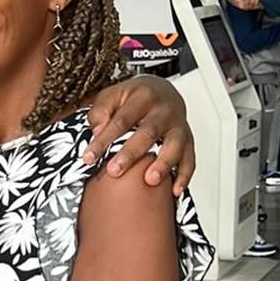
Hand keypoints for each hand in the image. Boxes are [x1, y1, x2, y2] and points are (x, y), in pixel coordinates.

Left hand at [85, 74, 196, 195]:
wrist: (163, 90)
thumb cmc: (134, 97)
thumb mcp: (112, 95)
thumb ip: (101, 112)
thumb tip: (97, 132)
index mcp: (143, 97)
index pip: (121, 120)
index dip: (104, 140)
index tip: (89, 158)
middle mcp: (163, 110)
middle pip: (148, 132)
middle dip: (131, 153)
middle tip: (115, 170)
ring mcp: (178, 125)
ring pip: (174, 145)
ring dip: (163, 164)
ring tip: (150, 180)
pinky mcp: (188, 139)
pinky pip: (190, 158)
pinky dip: (184, 175)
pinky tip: (174, 190)